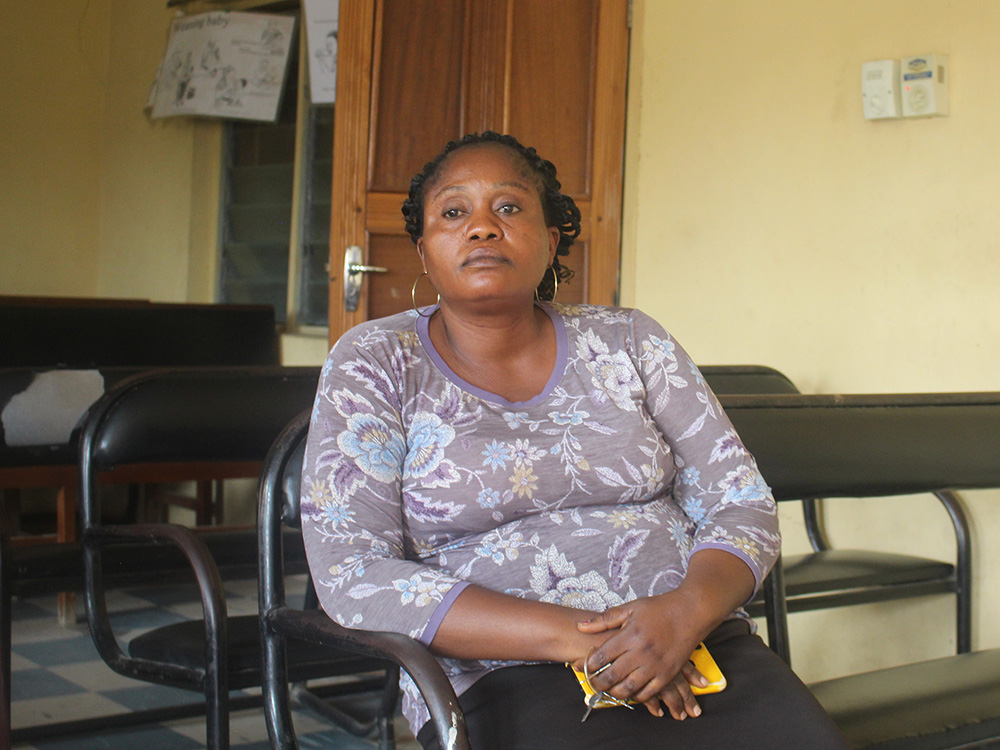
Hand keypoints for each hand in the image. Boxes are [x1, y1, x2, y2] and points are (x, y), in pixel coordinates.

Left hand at [577, 591, 708, 718]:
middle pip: (613, 676)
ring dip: (615, 692)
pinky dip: (637, 696)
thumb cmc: (660, 608)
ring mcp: (655, 665)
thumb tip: (581, 626)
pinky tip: (630, 692)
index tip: (583, 666)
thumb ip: (604, 619)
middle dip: (598, 683)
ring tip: (608, 690)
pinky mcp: (668, 674)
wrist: (691, 613)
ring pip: (629, 688)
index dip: (589, 664)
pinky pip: (649, 692)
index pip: (602, 656)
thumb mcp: (630, 608)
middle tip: (592, 683)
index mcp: (630, 635)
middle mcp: (641, 653)